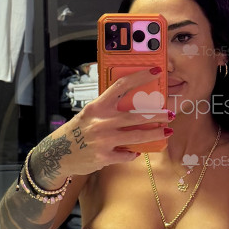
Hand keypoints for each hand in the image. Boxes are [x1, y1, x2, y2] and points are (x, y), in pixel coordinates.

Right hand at [30, 68, 173, 187]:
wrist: (58, 155)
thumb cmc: (76, 132)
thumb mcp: (89, 114)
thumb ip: (108, 110)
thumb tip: (133, 105)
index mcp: (97, 106)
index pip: (122, 86)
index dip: (140, 77)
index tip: (156, 72)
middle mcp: (101, 121)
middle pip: (136, 116)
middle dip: (157, 115)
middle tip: (171, 114)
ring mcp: (103, 140)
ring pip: (137, 137)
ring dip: (155, 134)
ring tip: (167, 132)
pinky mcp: (104, 157)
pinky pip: (127, 155)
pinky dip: (133, 153)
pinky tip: (135, 151)